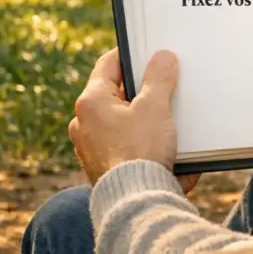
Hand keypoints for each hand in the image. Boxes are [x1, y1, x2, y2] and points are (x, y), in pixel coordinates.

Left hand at [69, 48, 186, 188]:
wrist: (136, 202)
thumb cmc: (140, 151)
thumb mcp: (155, 106)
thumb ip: (159, 77)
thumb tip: (162, 57)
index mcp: (90, 102)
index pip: (108, 64)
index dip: (131, 54)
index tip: (149, 50)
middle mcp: (84, 124)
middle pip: (116, 94)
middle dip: (142, 89)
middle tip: (164, 84)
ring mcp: (92, 148)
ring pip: (121, 120)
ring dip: (143, 116)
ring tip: (168, 116)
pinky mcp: (104, 167)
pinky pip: (125, 144)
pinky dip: (142, 140)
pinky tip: (163, 144)